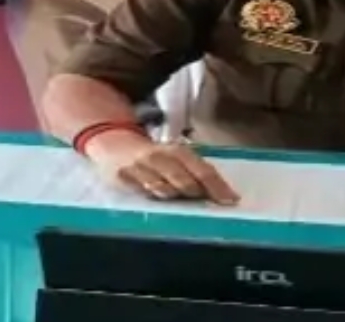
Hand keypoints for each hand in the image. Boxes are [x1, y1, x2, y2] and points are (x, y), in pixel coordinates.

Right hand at [85, 129, 239, 205]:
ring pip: (164, 190)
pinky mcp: (124, 178)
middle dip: (197, 193)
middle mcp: (159, 157)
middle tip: (208, 202)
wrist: (113, 142)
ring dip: (177, 197)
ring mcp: (141, 168)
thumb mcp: (174, 156)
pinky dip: (155, 197)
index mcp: (176, 150)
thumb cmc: (152, 155)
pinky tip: (160, 196)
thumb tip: (221, 192)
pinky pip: (144, 193)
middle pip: (184, 181)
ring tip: (182, 198)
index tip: (231, 200)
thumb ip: (193, 170)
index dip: (217, 186)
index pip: (201, 169)